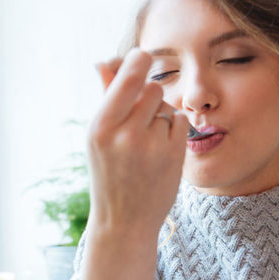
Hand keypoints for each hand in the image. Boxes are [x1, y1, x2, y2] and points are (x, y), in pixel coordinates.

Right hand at [87, 49, 188, 238]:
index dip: (139, 60)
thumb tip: (105, 61)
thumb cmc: (109, 173)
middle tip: (141, 114)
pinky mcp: (172, 155)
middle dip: (149, 95)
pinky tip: (161, 148)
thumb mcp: (99, 137)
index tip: (141, 58)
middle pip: (151, 87)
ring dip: (161, 114)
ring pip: (166, 105)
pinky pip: (179, 122)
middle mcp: (124, 134)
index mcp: (100, 126)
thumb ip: (106, 96)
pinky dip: (173, 129)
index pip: (130, 74)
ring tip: (147, 138)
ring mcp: (150, 146)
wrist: (123, 221)